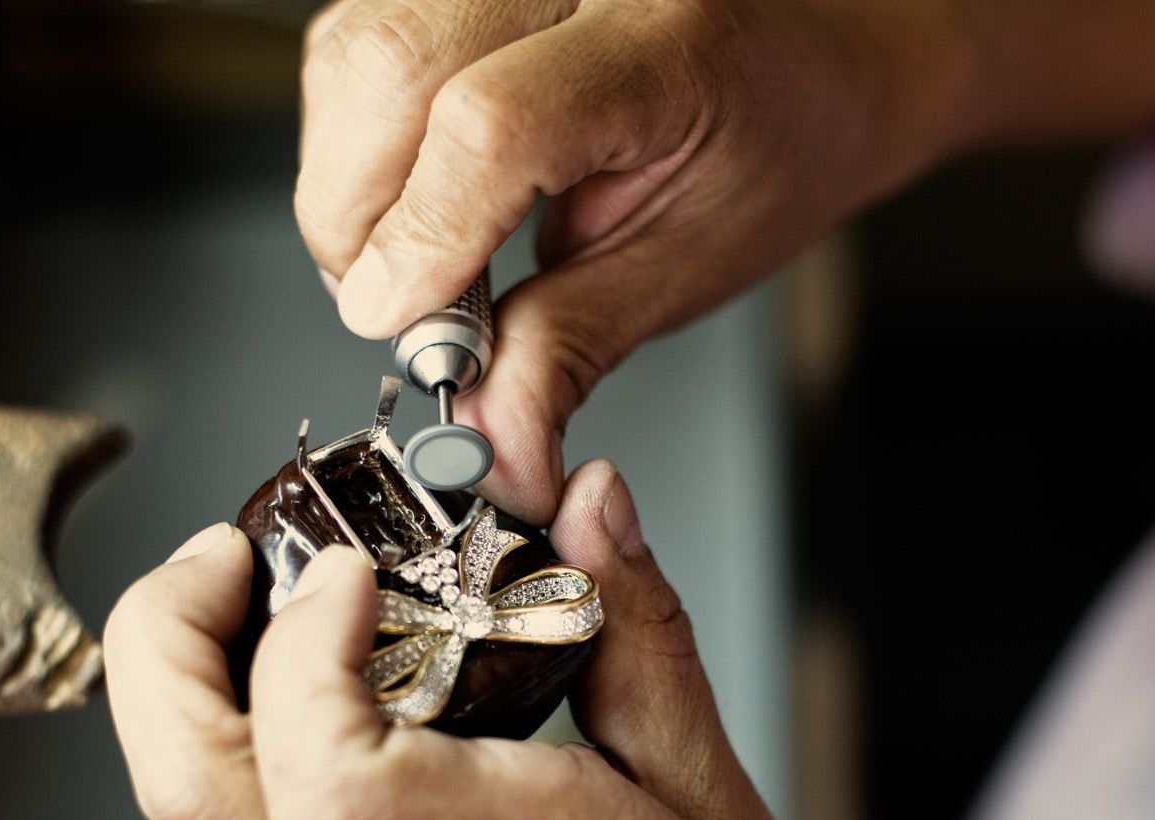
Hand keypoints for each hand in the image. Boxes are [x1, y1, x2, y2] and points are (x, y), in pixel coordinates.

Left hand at [104, 460, 856, 819]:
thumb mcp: (713, 799)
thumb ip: (639, 634)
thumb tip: (594, 509)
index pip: (321, 772)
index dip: (304, 652)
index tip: (356, 571)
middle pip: (186, 783)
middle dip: (166, 638)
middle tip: (238, 553)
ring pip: (194, 799)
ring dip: (188, 670)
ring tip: (273, 591)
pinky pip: (247, 814)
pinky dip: (242, 715)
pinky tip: (329, 671)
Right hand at [296, 0, 970, 522]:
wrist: (806, 63)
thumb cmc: (768, 148)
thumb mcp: (684, 270)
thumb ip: (569, 350)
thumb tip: (492, 444)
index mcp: (666, 40)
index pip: (496, 124)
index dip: (425, 238)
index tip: (405, 326)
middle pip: (390, 71)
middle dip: (359, 221)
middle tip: (406, 308)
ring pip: (352, 54)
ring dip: (348, 180)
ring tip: (423, 248)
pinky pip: (354, 42)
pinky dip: (356, 138)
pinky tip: (417, 187)